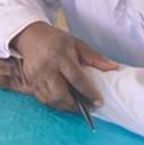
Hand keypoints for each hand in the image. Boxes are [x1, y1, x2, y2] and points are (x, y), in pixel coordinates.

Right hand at [0, 23, 117, 112]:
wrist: (30, 36)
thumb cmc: (56, 40)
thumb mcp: (77, 43)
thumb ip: (95, 57)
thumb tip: (113, 68)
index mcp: (60, 55)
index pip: (77, 79)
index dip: (89, 92)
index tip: (99, 101)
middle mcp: (47, 67)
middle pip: (60, 94)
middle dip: (75, 105)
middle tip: (87, 107)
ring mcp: (36, 76)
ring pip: (51, 99)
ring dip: (66, 106)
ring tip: (77, 106)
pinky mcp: (30, 82)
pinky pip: (43, 99)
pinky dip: (55, 103)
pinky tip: (63, 102)